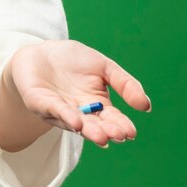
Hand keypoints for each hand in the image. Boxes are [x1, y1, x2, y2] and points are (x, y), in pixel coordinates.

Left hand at [9, 39, 150, 146]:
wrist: (40, 51)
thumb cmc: (73, 60)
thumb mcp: (104, 67)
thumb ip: (124, 84)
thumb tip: (146, 106)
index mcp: (96, 105)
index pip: (111, 118)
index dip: (120, 125)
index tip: (130, 132)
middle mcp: (79, 112)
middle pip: (95, 125)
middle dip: (106, 131)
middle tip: (119, 135)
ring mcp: (59, 109)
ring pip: (75, 122)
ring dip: (88, 130)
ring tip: (102, 136)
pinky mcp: (40, 102)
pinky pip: (53, 110)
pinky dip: (65, 115)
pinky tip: (76, 121)